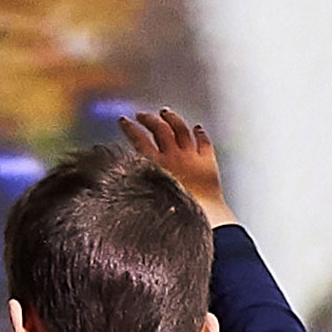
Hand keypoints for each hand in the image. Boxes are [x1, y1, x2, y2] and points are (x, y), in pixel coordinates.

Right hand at [125, 106, 234, 225]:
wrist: (204, 218)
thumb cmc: (177, 215)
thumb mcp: (150, 200)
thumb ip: (140, 185)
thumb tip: (128, 184)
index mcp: (156, 165)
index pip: (138, 139)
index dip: (129, 128)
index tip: (124, 121)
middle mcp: (173, 156)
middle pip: (159, 129)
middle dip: (148, 119)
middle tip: (141, 115)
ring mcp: (192, 157)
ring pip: (181, 129)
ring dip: (172, 119)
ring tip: (166, 113)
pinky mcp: (208, 162)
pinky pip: (204, 142)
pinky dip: (199, 133)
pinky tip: (197, 128)